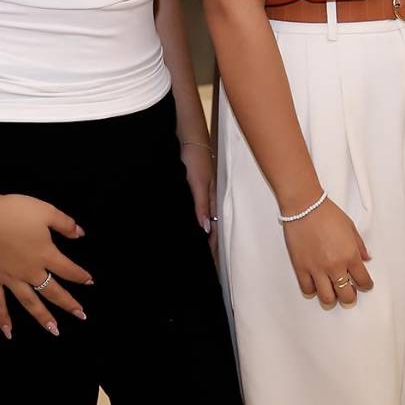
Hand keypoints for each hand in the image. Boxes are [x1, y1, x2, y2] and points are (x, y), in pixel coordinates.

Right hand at [0, 192, 92, 338]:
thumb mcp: (46, 211)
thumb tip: (81, 234)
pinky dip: (3, 318)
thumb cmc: (13, 212)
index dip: (80, 275)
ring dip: (42, 317)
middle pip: (52, 291)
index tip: (90, 281)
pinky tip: (8, 332)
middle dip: (68, 303)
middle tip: (81, 315)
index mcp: (44, 254)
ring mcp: (9, 279)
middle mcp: (29, 271)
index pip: (68, 269)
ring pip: (29, 303)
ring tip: (54, 331)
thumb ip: (65, 224)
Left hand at [179, 139, 217, 261]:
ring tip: (205, 252)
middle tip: (211, 266)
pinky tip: (198, 226)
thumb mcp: (198, 183)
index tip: (214, 266)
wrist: (189, 138)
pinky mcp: (197, 189)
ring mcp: (204, 194)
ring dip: (207, 235)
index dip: (214, 247)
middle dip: (212, 246)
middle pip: (212, 228)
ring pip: (207, 220)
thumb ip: (201, 205)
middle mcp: (209, 199)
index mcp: (212, 200)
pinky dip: (201, 222)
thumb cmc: (194, 159)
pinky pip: (201, 211)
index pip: (214, 230)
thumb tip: (205, 228)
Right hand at [281, 196, 373, 308]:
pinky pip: (308, 290)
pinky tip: (316, 284)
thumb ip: (359, 246)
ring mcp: (317, 269)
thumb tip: (366, 259)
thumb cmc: (327, 213)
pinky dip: (313, 290)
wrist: (305, 207)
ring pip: (327, 298)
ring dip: (332, 298)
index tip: (365, 285)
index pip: (363, 280)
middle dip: (350, 297)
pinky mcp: (301, 268)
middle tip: (349, 292)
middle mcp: (335, 266)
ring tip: (333, 291)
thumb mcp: (350, 227)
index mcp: (350, 255)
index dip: (366, 285)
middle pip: (346, 296)